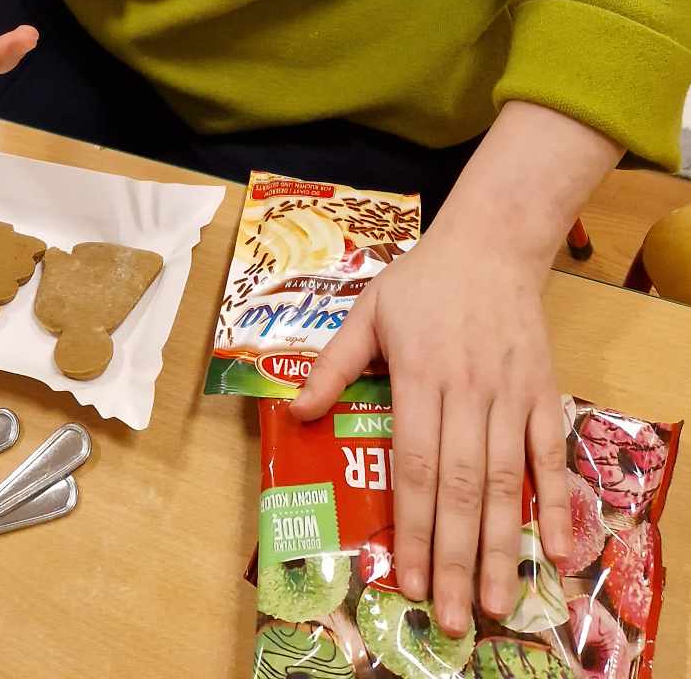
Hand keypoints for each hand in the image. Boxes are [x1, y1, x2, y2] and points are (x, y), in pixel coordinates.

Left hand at [291, 224, 569, 635]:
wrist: (492, 241)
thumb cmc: (423, 280)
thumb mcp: (368, 310)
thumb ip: (334, 363)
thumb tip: (298, 410)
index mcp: (418, 374)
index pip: (414, 464)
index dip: (410, 524)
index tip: (405, 577)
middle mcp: (467, 390)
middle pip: (461, 486)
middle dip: (453, 555)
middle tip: (452, 618)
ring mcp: (511, 393)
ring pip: (507, 481)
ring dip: (502, 545)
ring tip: (496, 602)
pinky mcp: (544, 391)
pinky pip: (552, 454)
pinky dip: (559, 502)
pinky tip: (559, 548)